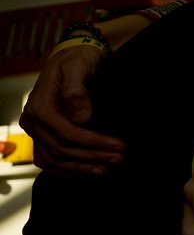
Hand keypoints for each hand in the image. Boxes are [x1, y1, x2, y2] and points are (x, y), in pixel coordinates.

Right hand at [19, 45, 123, 175]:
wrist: (69, 58)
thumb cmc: (76, 60)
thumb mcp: (78, 67)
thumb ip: (77, 90)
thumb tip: (82, 118)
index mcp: (39, 106)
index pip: (66, 133)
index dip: (93, 142)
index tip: (118, 146)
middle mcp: (32, 122)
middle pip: (62, 149)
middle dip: (92, 156)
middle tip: (119, 160)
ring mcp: (35, 130)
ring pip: (54, 158)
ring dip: (80, 168)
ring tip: (105, 171)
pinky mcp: (42, 135)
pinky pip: (49, 159)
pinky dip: (65, 170)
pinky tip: (83, 176)